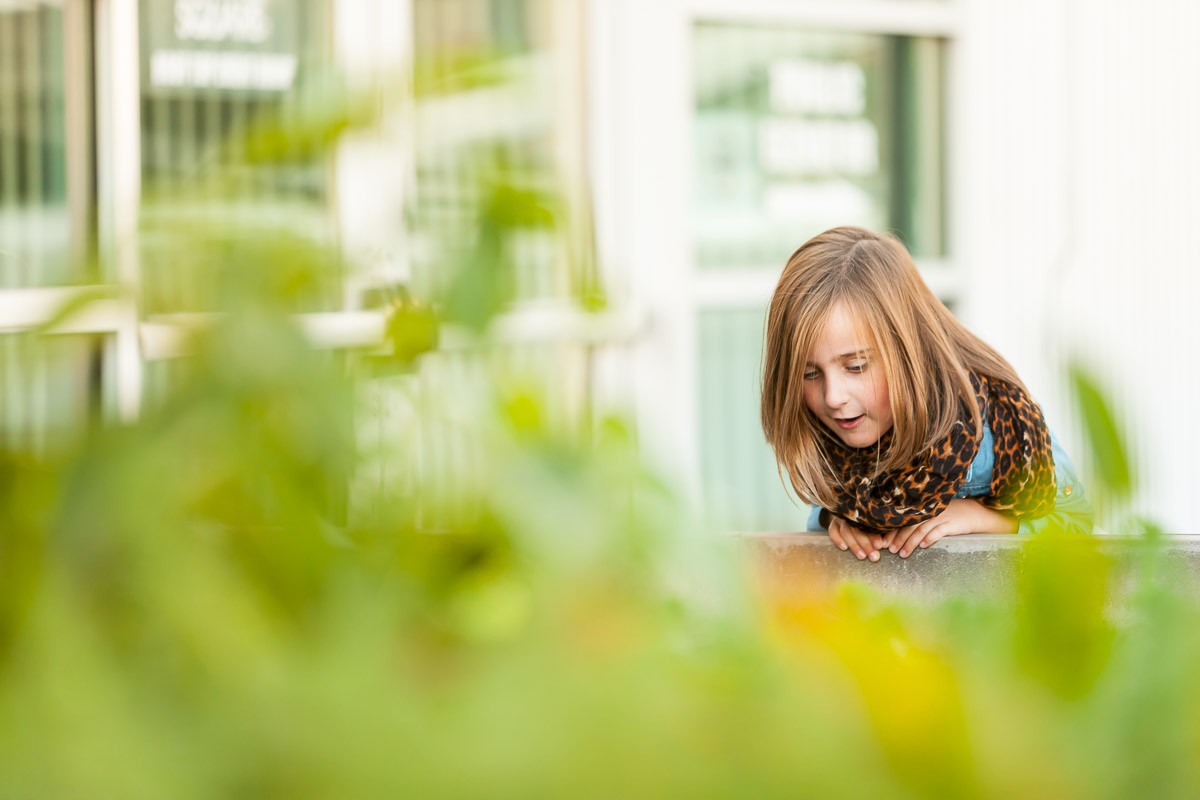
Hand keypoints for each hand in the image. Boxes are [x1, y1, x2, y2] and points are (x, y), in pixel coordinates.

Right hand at [827, 516, 886, 561]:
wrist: (852, 513)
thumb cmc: (870, 523)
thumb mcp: (877, 525)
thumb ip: (882, 532)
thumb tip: (886, 543)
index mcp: (865, 513)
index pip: (868, 525)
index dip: (874, 536)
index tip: (879, 546)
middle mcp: (852, 515)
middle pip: (857, 530)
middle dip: (866, 544)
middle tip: (874, 557)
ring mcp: (841, 518)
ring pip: (846, 531)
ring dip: (854, 545)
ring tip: (862, 556)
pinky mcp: (833, 523)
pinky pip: (832, 531)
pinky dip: (837, 539)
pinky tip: (844, 548)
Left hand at [883, 498, 1017, 557]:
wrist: (972, 513)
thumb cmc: (948, 516)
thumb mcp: (932, 516)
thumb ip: (917, 523)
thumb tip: (899, 535)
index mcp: (921, 509)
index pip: (903, 520)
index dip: (893, 531)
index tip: (884, 542)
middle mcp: (928, 511)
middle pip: (910, 526)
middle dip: (899, 539)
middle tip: (891, 550)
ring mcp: (939, 517)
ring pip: (921, 530)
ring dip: (911, 543)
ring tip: (903, 554)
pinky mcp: (950, 523)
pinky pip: (938, 531)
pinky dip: (930, 539)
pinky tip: (923, 547)